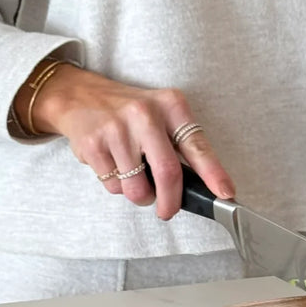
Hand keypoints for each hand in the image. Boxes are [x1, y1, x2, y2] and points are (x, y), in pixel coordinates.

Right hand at [27, 64, 234, 218]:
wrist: (79, 96)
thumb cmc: (130, 113)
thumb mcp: (162, 114)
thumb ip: (181, 144)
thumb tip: (201, 186)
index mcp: (171, 106)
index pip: (198, 146)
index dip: (214, 173)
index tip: (226, 193)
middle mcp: (145, 114)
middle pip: (168, 173)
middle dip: (171, 201)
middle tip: (168, 211)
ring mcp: (117, 128)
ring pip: (137, 187)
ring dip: (139, 195)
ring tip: (135, 179)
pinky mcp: (93, 144)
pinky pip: (113, 185)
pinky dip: (116, 185)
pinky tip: (113, 165)